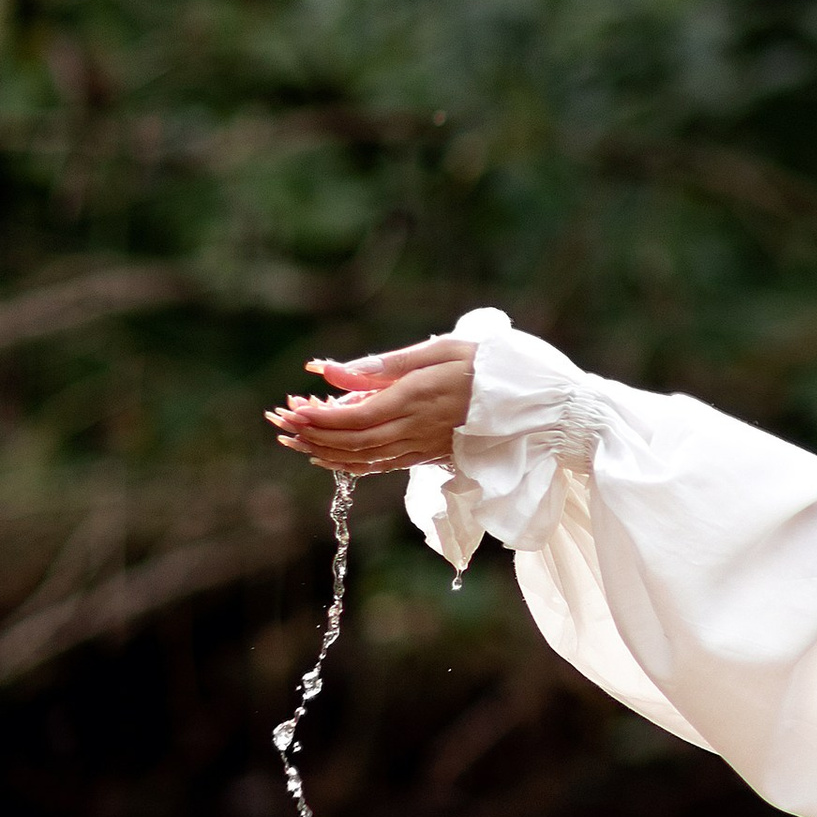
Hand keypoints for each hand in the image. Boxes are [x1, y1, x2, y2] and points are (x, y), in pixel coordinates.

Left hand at [266, 337, 475, 473]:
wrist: (532, 403)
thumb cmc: (488, 366)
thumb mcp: (441, 349)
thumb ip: (388, 363)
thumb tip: (340, 370)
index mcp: (416, 399)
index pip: (357, 417)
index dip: (321, 418)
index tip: (293, 410)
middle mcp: (416, 428)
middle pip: (354, 442)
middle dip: (315, 436)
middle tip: (284, 425)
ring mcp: (423, 446)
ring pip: (365, 458)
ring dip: (326, 452)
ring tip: (295, 441)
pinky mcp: (429, 455)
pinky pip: (383, 466)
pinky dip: (351, 464)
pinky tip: (329, 457)